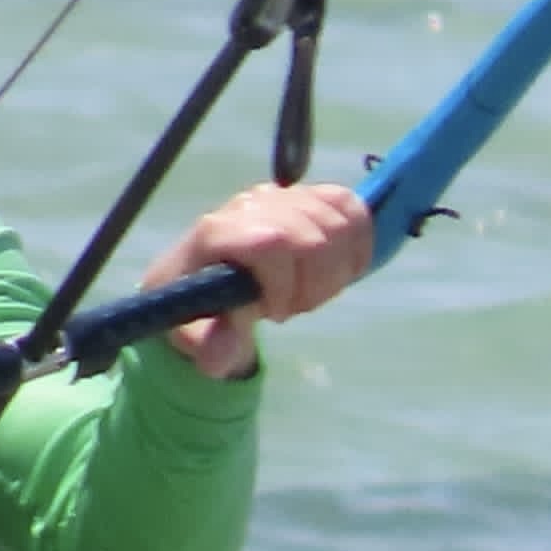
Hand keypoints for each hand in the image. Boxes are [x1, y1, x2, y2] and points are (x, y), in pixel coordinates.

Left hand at [150, 180, 372, 379]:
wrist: (203, 274)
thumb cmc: (199, 308)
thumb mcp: (195, 337)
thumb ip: (209, 347)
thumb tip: (220, 355)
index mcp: (217, 233)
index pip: (272, 243)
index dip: (286, 284)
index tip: (274, 314)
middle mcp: (251, 205)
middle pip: (312, 237)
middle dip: (314, 285)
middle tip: (293, 307)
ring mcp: (282, 195)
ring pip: (337, 223)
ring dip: (335, 270)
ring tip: (308, 290)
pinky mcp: (307, 195)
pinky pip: (348, 206)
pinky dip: (355, 243)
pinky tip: (335, 270)